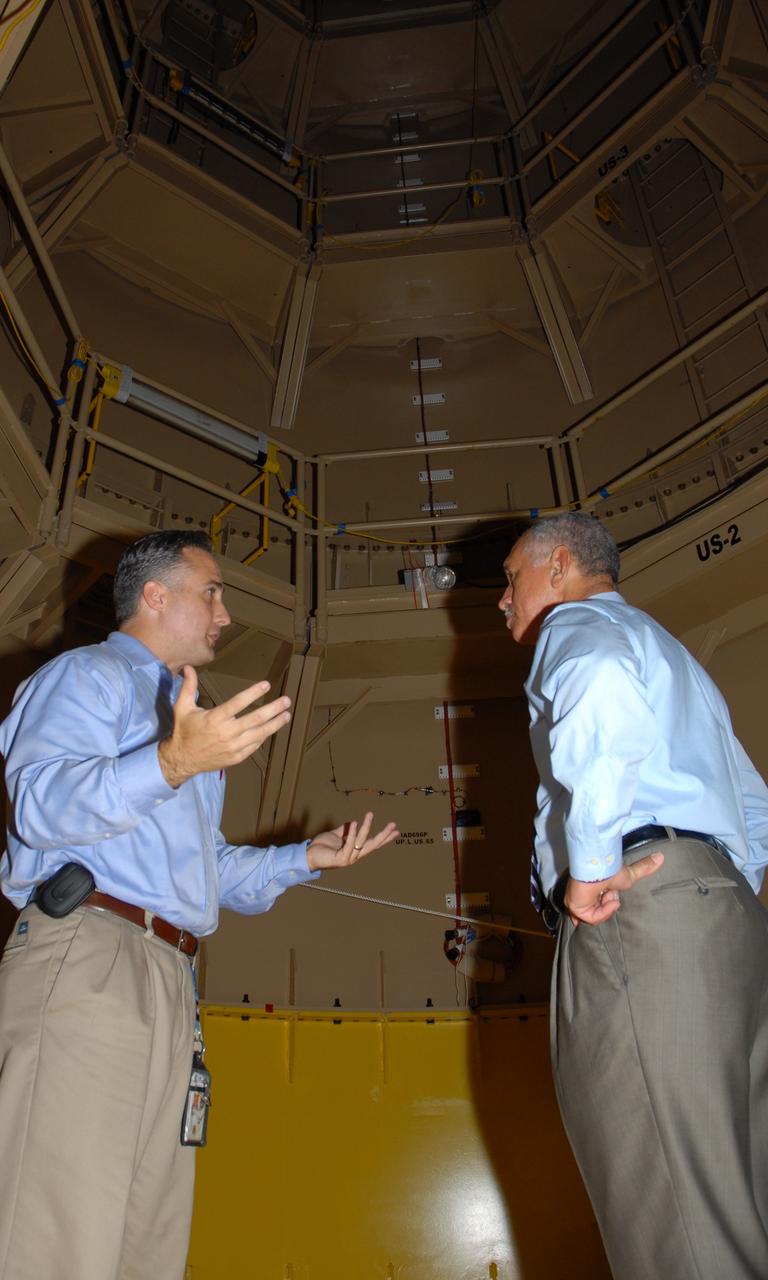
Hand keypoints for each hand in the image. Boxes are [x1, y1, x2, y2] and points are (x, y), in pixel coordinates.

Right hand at [158, 666, 290, 787]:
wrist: (181, 760)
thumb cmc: (183, 731)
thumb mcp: (182, 707)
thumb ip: (188, 687)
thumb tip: (188, 667)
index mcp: (214, 718)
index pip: (238, 703)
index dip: (253, 693)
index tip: (266, 685)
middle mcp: (227, 733)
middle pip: (256, 719)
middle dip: (274, 709)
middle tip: (286, 701)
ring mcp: (233, 747)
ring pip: (260, 734)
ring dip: (275, 723)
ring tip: (287, 715)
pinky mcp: (236, 757)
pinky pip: (255, 745)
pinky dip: (264, 736)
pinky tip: (271, 728)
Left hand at [307, 811, 399, 870]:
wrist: (307, 855)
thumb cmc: (321, 847)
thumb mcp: (336, 835)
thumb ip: (345, 830)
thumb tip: (353, 823)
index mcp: (354, 850)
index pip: (373, 843)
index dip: (385, 838)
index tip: (396, 831)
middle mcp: (354, 856)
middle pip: (373, 845)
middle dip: (384, 835)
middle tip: (393, 825)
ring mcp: (348, 859)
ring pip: (361, 842)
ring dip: (367, 827)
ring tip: (370, 814)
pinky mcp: (340, 859)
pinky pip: (349, 845)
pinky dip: (353, 834)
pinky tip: (355, 823)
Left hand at [564, 851, 663, 926]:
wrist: (600, 868)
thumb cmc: (610, 870)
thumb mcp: (630, 874)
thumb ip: (644, 868)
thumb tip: (661, 857)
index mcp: (591, 889)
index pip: (595, 905)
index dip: (604, 908)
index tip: (613, 902)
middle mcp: (582, 896)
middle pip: (597, 913)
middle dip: (608, 905)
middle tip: (611, 894)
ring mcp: (578, 902)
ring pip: (596, 917)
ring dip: (607, 906)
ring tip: (608, 893)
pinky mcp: (576, 907)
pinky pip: (592, 918)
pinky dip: (603, 911)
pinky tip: (606, 900)